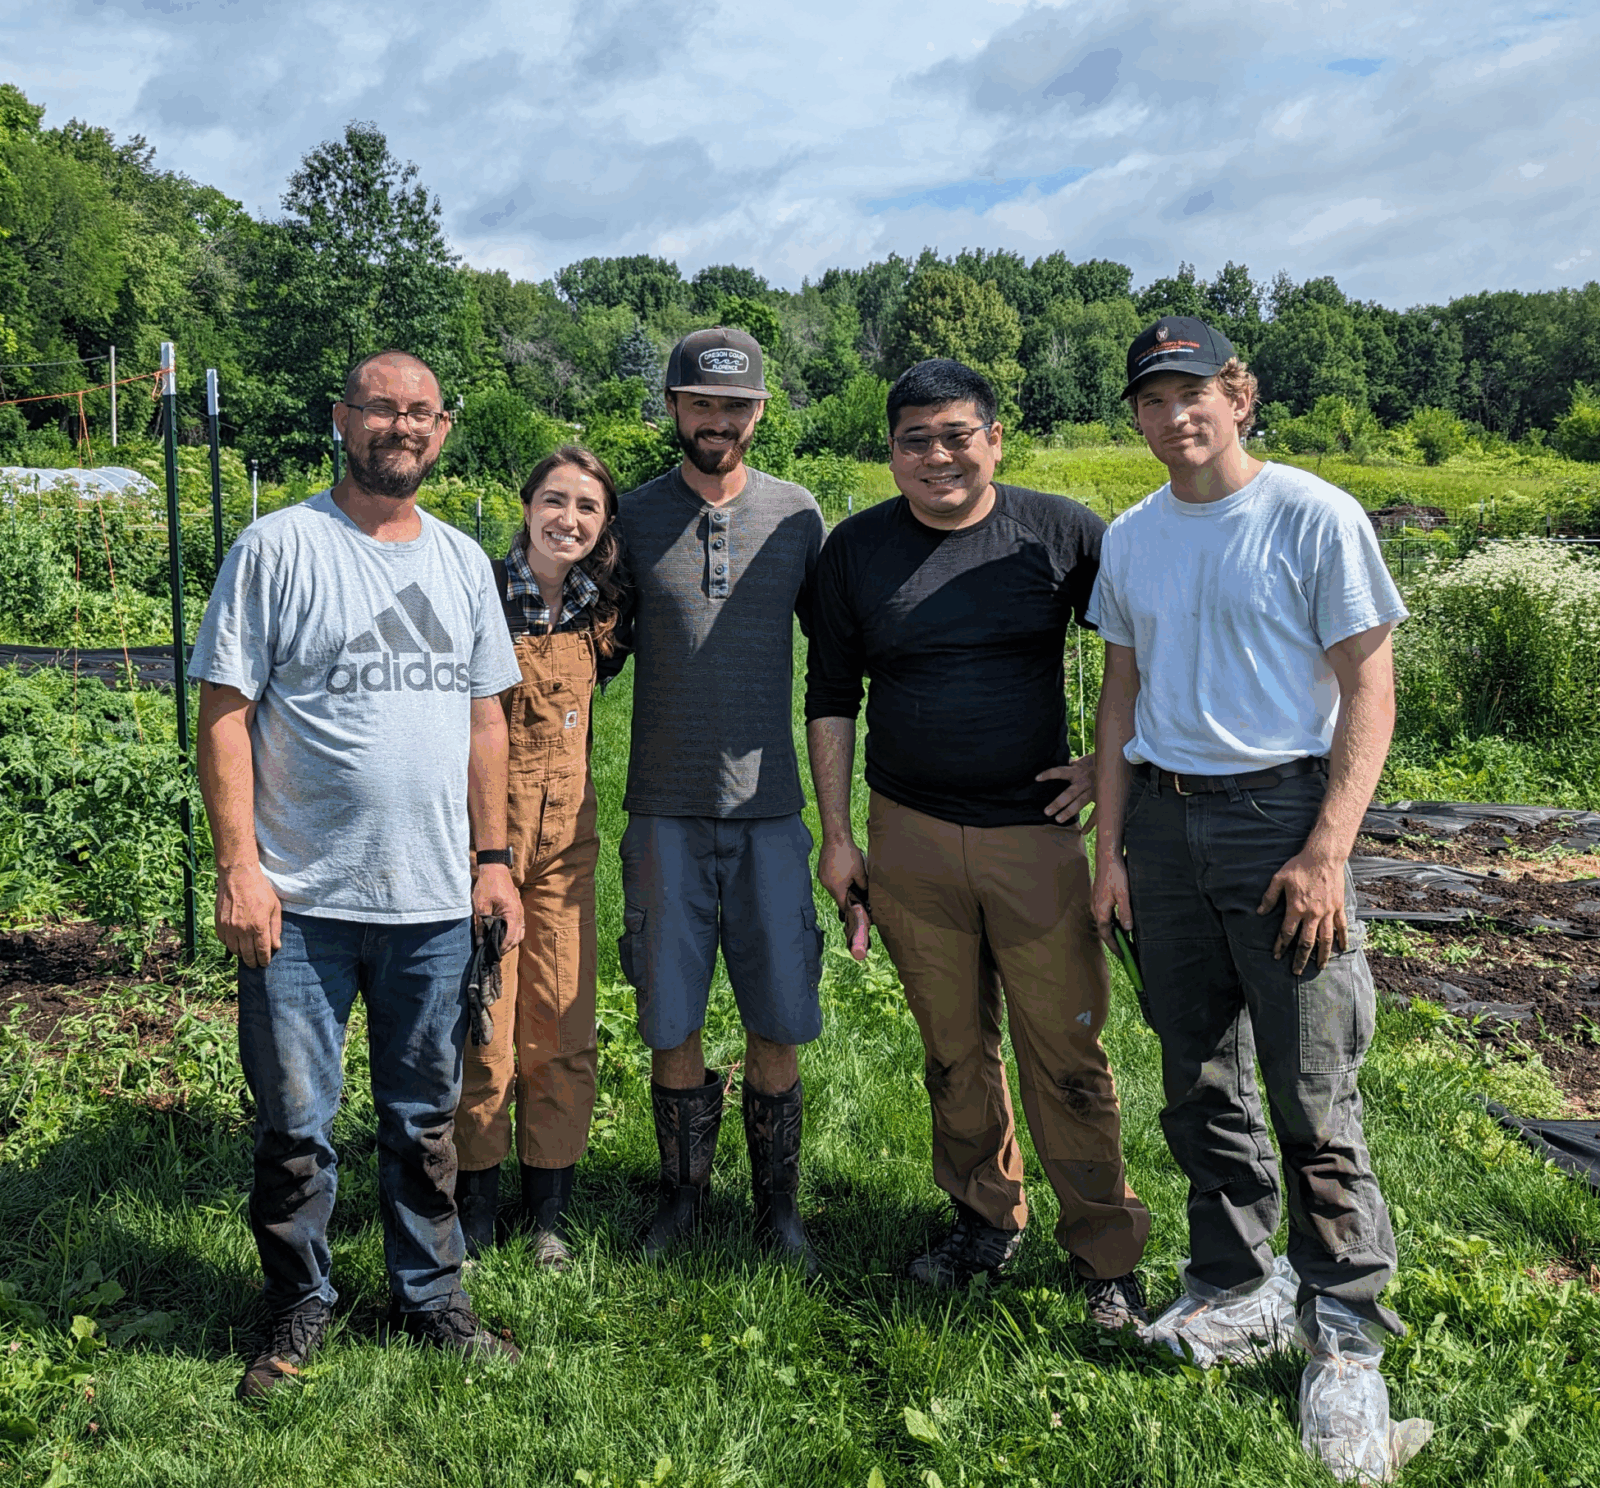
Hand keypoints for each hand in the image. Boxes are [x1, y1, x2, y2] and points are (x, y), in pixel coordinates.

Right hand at [215, 862, 281, 968]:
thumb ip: (275, 928)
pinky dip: (230, 944)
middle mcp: (243, 930)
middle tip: (255, 964)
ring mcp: (229, 928)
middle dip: (252, 962)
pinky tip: (235, 943)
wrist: (238, 877)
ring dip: (241, 954)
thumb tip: (276, 946)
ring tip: (246, 954)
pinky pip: (224, 941)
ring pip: (234, 950)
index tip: (265, 963)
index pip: (262, 951)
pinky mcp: (219, 923)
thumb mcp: (274, 907)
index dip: (264, 960)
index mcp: (259, 927)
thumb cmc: (260, 890)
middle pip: (247, 954)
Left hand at [473, 864, 523, 950]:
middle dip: (507, 947)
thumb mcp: (480, 905)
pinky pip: (519, 926)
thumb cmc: (487, 885)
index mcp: (512, 913)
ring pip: (520, 933)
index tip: (492, 954)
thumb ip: (481, 925)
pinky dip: (513, 934)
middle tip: (493, 953)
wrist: (495, 868)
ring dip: (511, 941)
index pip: (511, 937)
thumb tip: (480, 942)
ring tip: (498, 947)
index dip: (502, 947)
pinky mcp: (517, 909)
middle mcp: (519, 914)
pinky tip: (503, 936)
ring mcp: (520, 911)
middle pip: (517, 937)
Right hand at [818, 837, 871, 961]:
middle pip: (838, 897)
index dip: (851, 910)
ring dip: (842, 887)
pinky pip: (830, 879)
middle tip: (858, 896)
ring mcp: (822, 877)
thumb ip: (863, 886)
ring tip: (852, 882)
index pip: (843, 906)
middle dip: (848, 897)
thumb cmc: (849, 855)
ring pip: (834, 888)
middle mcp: (827, 885)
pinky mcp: (821, 869)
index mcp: (836, 889)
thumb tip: (866, 895)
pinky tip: (844, 872)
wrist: (836, 837)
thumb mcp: (861, 873)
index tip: (859, 912)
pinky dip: (837, 879)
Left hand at [1036, 752, 1096, 830]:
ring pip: (1080, 802)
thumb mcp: (1082, 761)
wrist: (1116, 762)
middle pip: (1069, 793)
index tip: (1036, 778)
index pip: (1060, 772)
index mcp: (1077, 771)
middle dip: (1058, 803)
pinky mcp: (1102, 797)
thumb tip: (1058, 762)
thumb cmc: (1095, 762)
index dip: (1049, 774)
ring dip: (1069, 812)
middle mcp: (1084, 781)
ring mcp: (1093, 790)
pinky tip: (1083, 832)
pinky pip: (1097, 812)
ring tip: (1058, 820)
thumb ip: (1071, 765)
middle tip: (1047, 812)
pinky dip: (1091, 823)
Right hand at [1092, 853, 1130, 949]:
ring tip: (1125, 938)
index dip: (1114, 946)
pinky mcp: (1099, 896)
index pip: (1106, 934)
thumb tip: (1127, 930)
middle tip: (1126, 950)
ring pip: (1104, 921)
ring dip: (1114, 931)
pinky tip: (1121, 921)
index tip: (1122, 955)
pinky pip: (1104, 914)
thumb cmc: (1116, 874)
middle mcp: (1095, 908)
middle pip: (1104, 930)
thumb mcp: (1124, 894)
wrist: (1107, 856)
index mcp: (1100, 910)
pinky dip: (1112, 921)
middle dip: (1114, 941)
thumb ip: (1125, 913)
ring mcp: (1096, 902)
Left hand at [1257, 849, 1347, 973]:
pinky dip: (1342, 939)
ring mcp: (1328, 911)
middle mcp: (1313, 914)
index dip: (1281, 947)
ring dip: (1322, 955)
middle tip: (1296, 972)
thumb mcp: (1279, 878)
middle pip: (1306, 942)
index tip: (1277, 957)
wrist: (1323, 857)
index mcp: (1296, 908)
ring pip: (1325, 939)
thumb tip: (1260, 912)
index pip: (1287, 933)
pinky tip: (1342, 950)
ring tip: (1319, 968)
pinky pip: (1341, 926)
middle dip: (1301, 959)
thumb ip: (1269, 897)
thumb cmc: (1299, 866)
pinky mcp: (1338, 907)